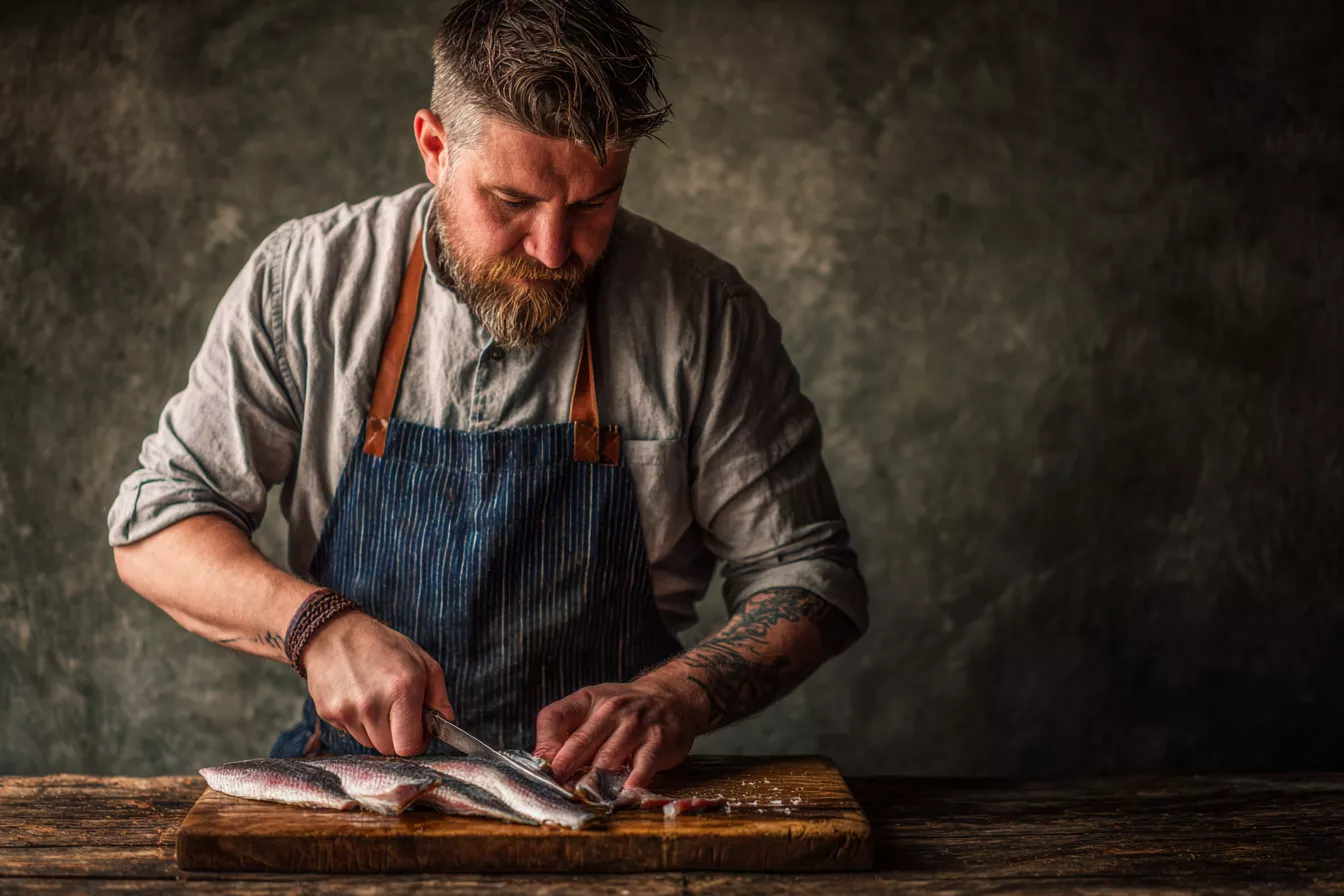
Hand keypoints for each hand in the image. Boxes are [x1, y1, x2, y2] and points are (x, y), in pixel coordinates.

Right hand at [303, 612, 453, 756]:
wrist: (333, 633)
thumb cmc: (381, 645)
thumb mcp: (421, 661)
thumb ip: (438, 695)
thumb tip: (446, 721)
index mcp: (402, 690)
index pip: (409, 746)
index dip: (417, 743)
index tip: (418, 733)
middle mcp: (372, 705)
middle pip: (389, 749)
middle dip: (397, 736)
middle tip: (397, 713)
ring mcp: (347, 711)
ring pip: (369, 743)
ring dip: (377, 730)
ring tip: (375, 701)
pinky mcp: (329, 714)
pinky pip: (350, 733)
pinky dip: (357, 722)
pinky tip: (357, 697)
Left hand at [533, 675, 705, 789]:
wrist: (672, 697)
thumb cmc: (623, 709)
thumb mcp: (591, 706)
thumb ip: (565, 729)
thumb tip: (542, 761)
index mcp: (587, 700)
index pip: (555, 717)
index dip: (545, 746)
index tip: (542, 769)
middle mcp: (610, 710)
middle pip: (580, 741)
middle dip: (565, 767)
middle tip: (555, 788)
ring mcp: (635, 726)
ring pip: (608, 758)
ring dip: (593, 781)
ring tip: (581, 798)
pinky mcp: (657, 743)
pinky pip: (642, 766)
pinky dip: (632, 782)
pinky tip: (623, 794)